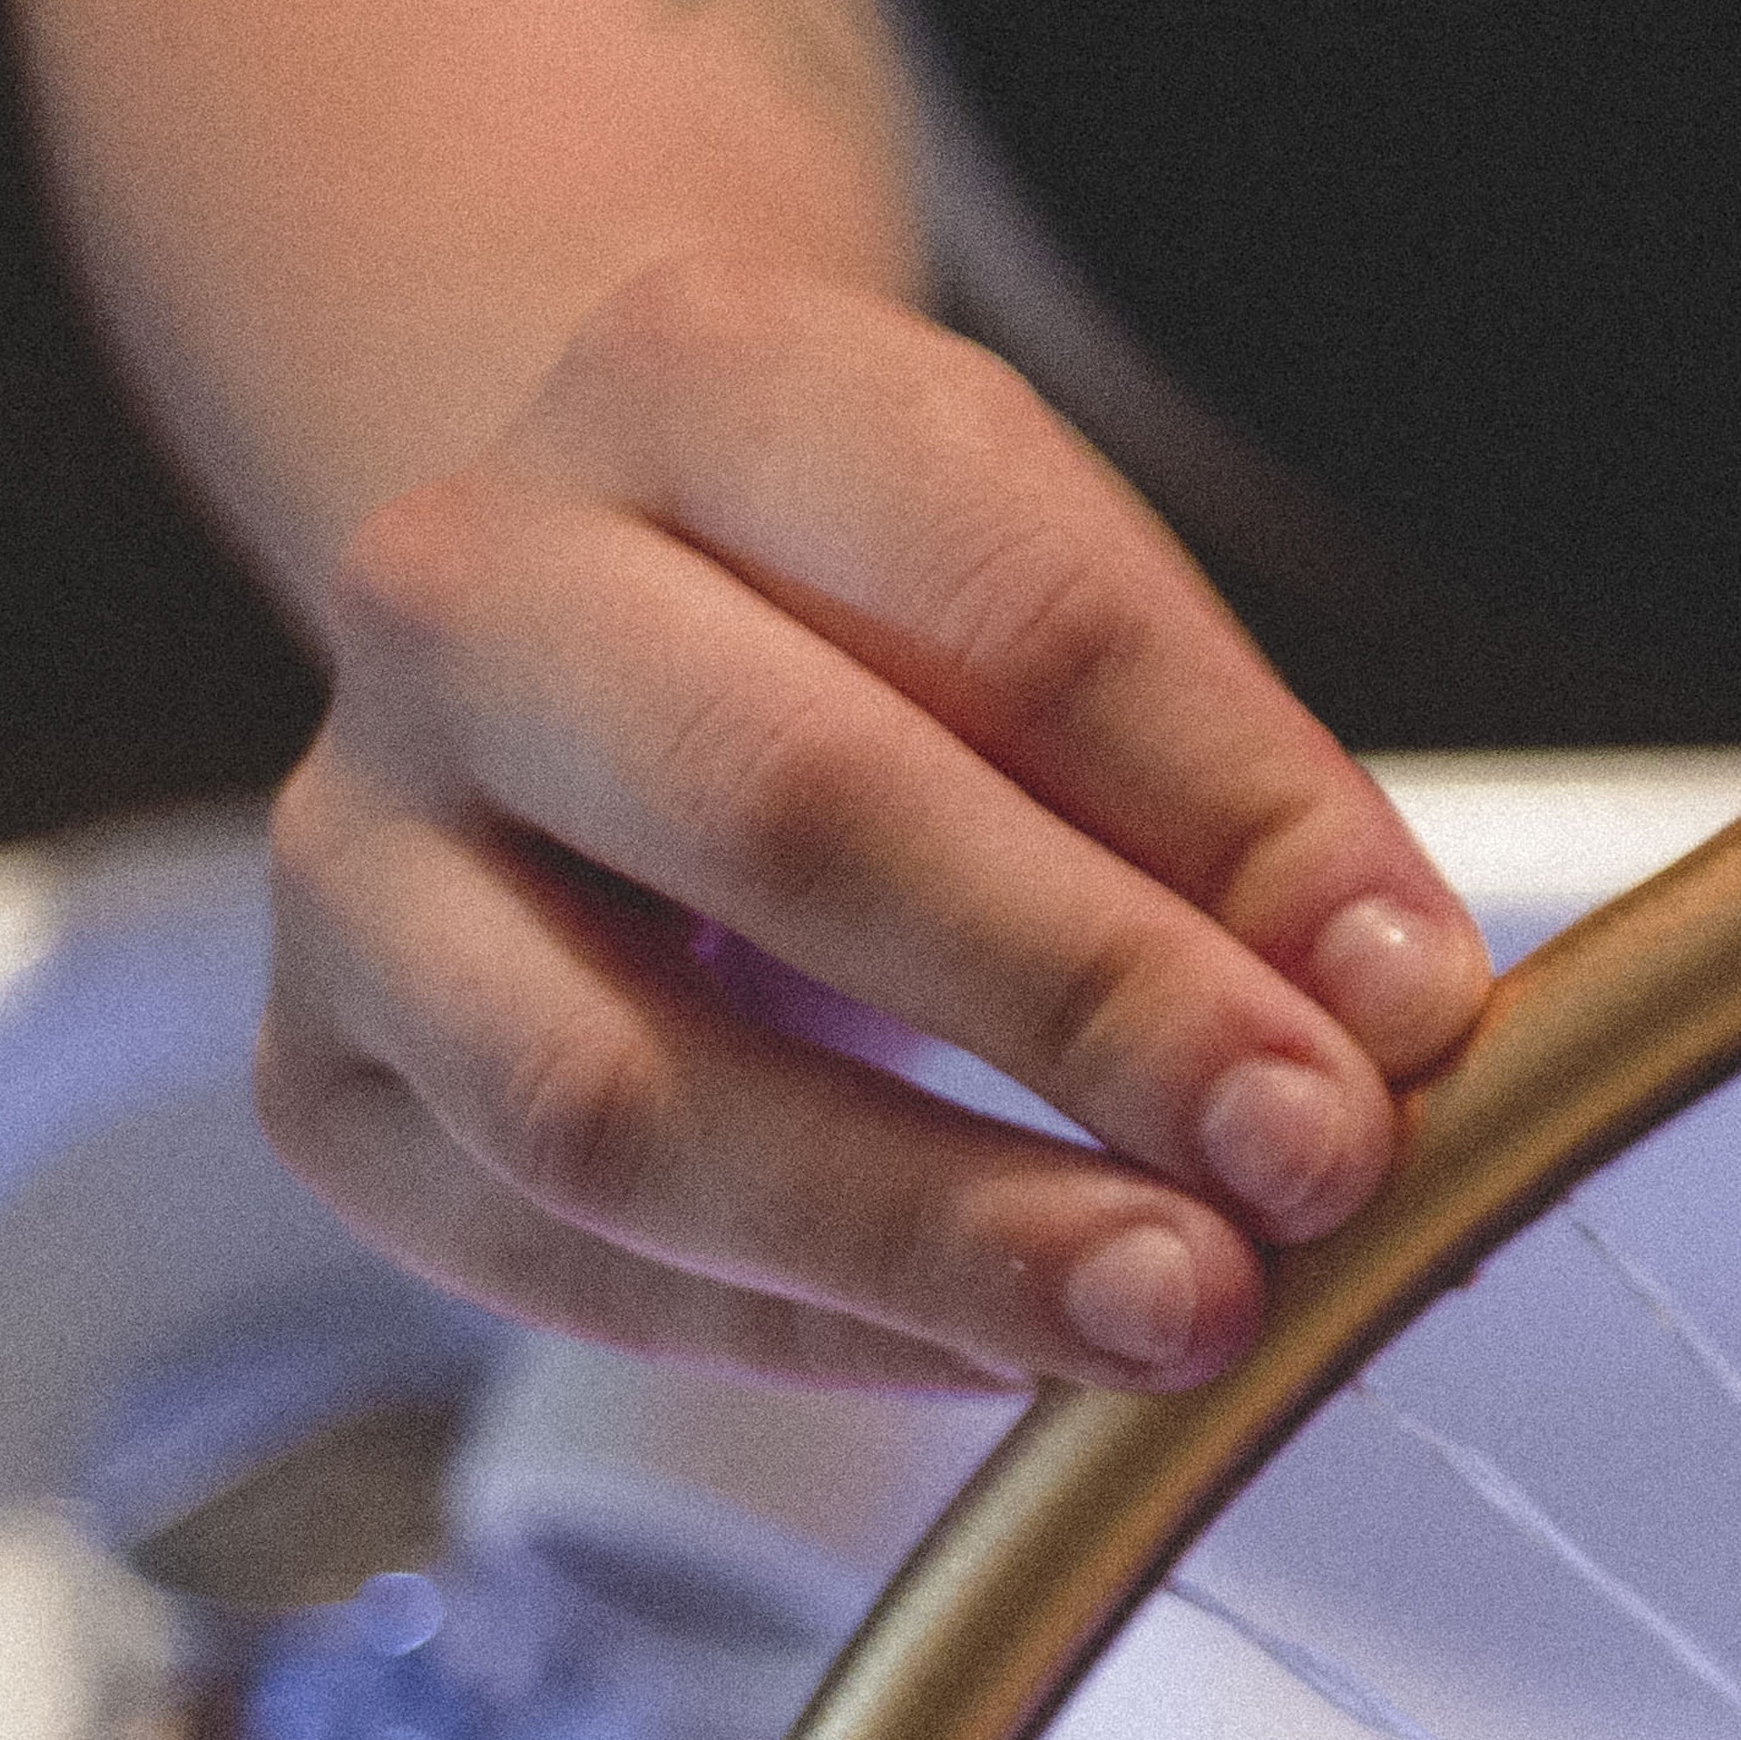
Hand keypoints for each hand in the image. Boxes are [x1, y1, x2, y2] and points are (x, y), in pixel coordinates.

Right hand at [253, 255, 1492, 1393]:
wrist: (606, 601)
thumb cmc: (888, 611)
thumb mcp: (1077, 599)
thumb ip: (1233, 794)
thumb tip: (1391, 1013)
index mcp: (704, 386)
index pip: (1012, 604)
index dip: (1238, 815)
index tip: (1415, 995)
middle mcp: (473, 589)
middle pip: (794, 814)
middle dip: (1090, 1012)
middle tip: (1318, 1160)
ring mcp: (357, 841)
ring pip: (622, 1089)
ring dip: (938, 1228)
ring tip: (1184, 1307)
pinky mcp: (325, 1071)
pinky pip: (553, 1249)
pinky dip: (805, 1324)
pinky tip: (1005, 1353)